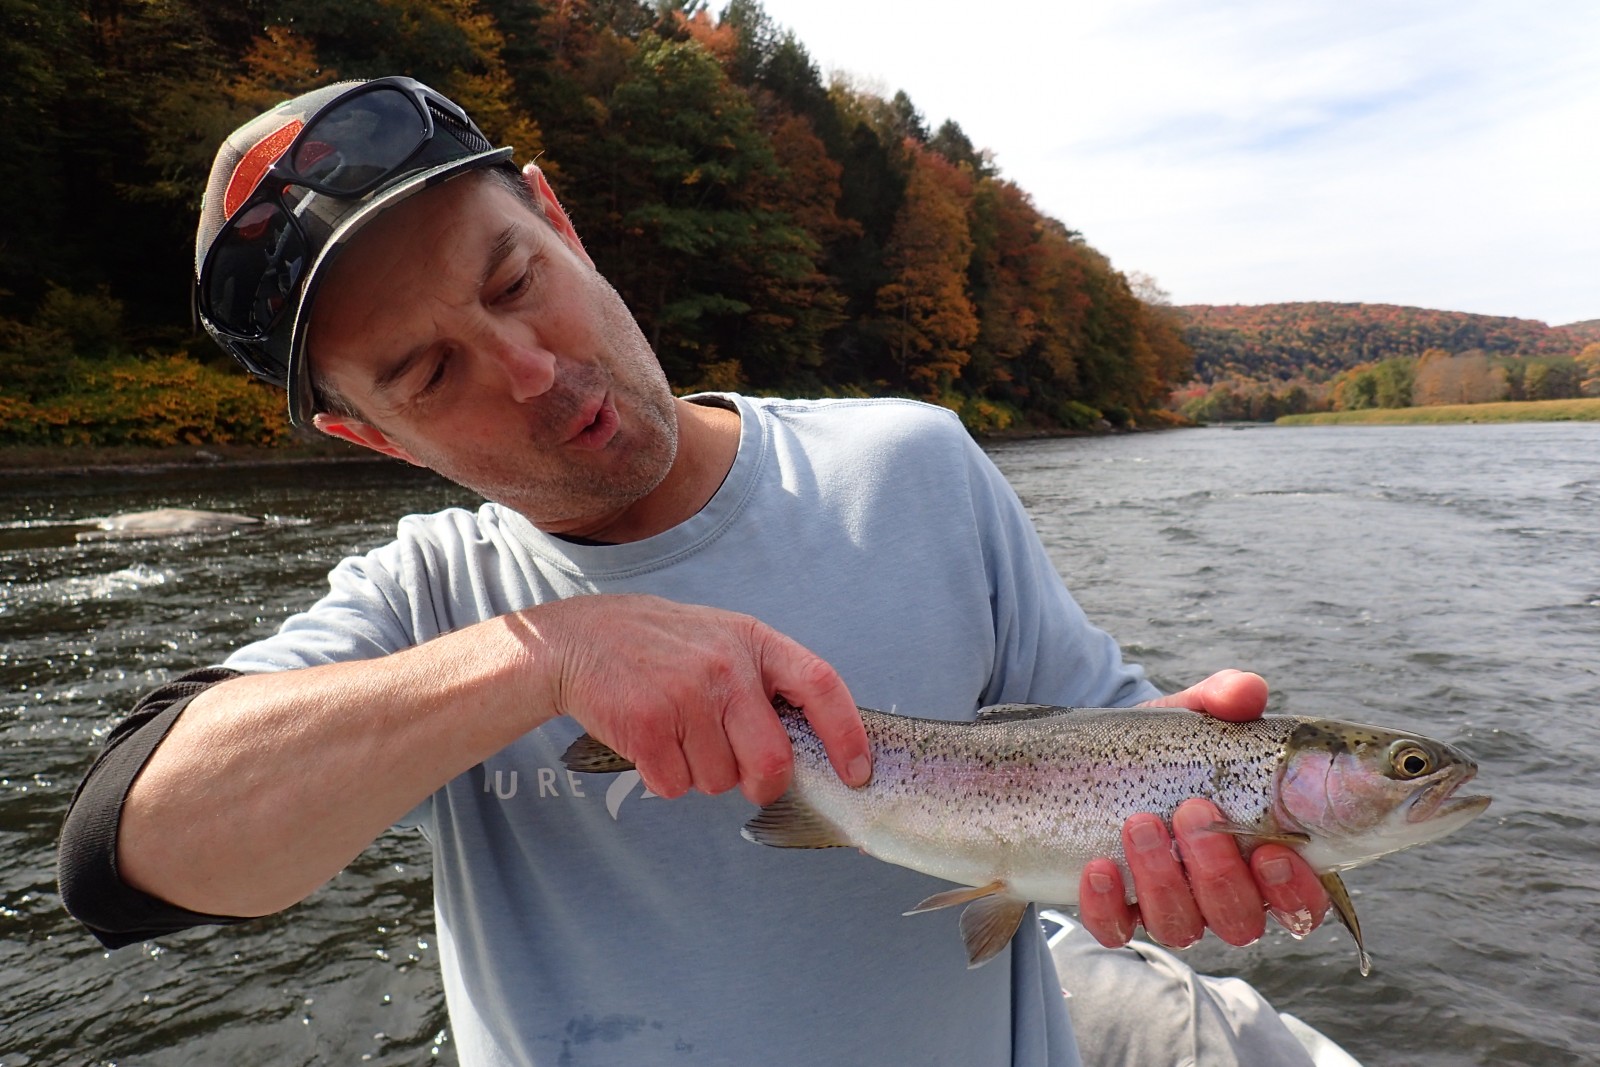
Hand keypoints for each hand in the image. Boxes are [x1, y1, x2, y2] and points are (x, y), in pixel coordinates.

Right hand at [520, 594, 870, 805]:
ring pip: (719, 781)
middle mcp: (726, 667)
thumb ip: (762, 682)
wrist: (581, 639)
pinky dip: (665, 777)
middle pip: (771, 761)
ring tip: (678, 735)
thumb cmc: (661, 647)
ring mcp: (686, 695)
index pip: (821, 686)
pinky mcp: (648, 725)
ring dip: (701, 774)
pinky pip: (676, 785)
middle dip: (762, 784)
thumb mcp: (722, 640)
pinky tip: (652, 742)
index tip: (856, 772)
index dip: (846, 735)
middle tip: (746, 779)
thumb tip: (808, 748)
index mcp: (754, 642)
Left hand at [1076, 669, 1329, 948]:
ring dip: (1163, 879)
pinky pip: (1116, 930)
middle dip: (1218, 870)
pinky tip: (1098, 867)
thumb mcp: (1194, 719)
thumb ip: (1224, 701)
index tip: (1273, 851)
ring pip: (1181, 926)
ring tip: (1141, 822)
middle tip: (1193, 809)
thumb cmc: (1168, 748)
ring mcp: (1170, 906)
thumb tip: (1246, 691)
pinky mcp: (1116, 912)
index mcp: (1262, 856)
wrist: (1092, 760)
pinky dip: (1107, 906)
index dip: (1294, 890)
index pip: (1302, 901)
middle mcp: (1222, 894)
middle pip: (1240, 920)